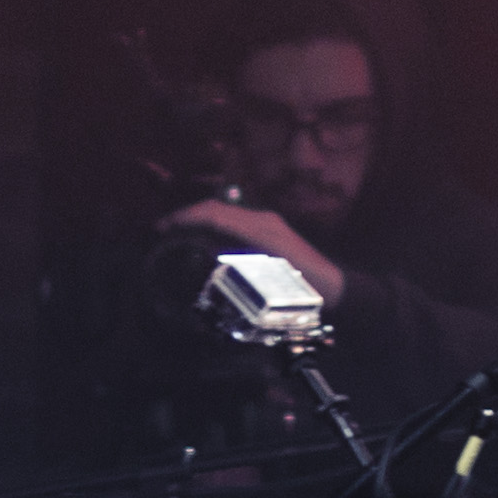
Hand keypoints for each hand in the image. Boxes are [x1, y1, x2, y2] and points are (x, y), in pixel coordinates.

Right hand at [164, 199, 343, 303]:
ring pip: (224, 213)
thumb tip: (204, 253)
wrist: (336, 289)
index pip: (215, 213)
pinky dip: (212, 225)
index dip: (186, 217)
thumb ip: (239, 263)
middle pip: (216, 208)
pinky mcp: (268, 232)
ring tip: (175, 232)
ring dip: (198, 219)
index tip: (162, 228)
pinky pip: (234, 222)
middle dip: (187, 215)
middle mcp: (262, 219)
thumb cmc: (306, 287)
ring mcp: (266, 224)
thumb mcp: (269, 277)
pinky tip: (201, 238)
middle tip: (161, 229)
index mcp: (260, 226)